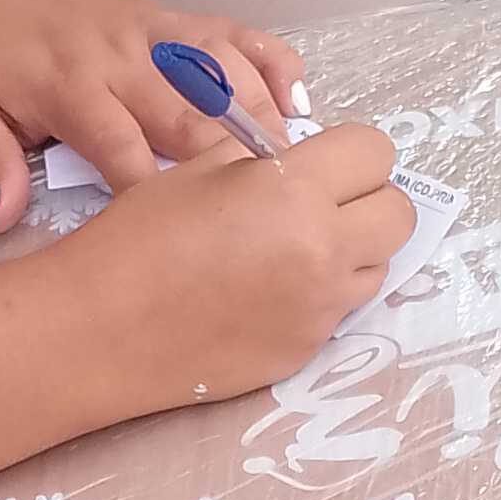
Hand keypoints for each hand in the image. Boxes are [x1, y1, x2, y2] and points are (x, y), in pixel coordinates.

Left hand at [0, 0, 310, 230]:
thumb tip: (1, 219)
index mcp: (72, 88)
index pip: (122, 149)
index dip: (154, 195)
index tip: (182, 238)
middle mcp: (126, 60)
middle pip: (190, 115)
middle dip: (229, 165)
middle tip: (267, 215)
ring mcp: (163, 34)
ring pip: (227, 74)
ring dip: (262, 121)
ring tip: (295, 173)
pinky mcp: (186, 19)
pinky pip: (243, 35)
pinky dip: (276, 64)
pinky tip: (300, 103)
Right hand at [60, 122, 413, 407]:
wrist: (102, 329)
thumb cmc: (139, 238)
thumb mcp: (200, 168)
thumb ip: (263, 154)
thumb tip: (300, 153)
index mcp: (296, 191)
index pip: (375, 151)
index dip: (349, 152)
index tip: (321, 162)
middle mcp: (324, 251)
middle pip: (398, 214)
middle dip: (367, 199)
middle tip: (321, 203)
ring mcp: (320, 307)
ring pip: (378, 265)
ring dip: (351, 249)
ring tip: (293, 248)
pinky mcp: (307, 348)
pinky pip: (339, 309)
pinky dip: (319, 293)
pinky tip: (267, 291)